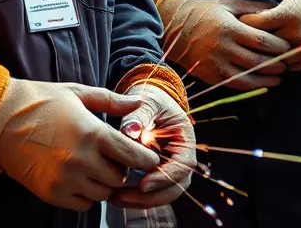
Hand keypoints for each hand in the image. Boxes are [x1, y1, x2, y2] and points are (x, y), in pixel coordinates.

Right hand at [0, 78, 159, 210]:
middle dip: (123, 169)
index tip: (150, 158)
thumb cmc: (43, 101)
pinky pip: (83, 204)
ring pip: (102, 193)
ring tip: (98, 166)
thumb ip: (111, 102)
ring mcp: (65, 179)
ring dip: (105, 182)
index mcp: (92, 133)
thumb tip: (138, 105)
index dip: (145, 158)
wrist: (1, 120)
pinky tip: (82, 177)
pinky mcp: (51, 193)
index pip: (131, 155)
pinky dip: (88, 194)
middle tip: (117, 158)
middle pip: (119, 177)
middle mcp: (81, 160)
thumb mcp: (79, 93)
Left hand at [109, 84, 195, 208]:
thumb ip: (139, 115)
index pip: (183, 166)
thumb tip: (130, 131)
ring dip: (141, 201)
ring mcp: (169, 166)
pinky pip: (151, 191)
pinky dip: (136, 197)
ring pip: (163, 194)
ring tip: (115, 198)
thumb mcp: (147, 101)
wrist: (148, 100)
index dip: (165, 178)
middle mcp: (181, 156)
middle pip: (175, 187)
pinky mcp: (156, 173)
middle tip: (123, 197)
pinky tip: (116, 195)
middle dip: (151, 197)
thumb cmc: (150, 99)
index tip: (143, 184)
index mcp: (185, 138)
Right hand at [159, 0, 290, 88]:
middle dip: (276, 63)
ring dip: (267, 78)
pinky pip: (235, 85)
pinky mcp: (210, 75)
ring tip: (280, 77)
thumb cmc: (208, 12)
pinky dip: (252, 86)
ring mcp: (216, 63)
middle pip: (257, 60)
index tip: (289, 46)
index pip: (261, 40)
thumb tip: (276, 9)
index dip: (278, 46)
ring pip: (248, 76)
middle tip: (288, 62)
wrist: (178, 27)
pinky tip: (263, 84)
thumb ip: (253, 6)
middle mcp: (223, 47)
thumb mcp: (230, 4)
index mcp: (230, 27)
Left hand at [232, 0, 300, 69]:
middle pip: (261, 43)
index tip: (241, 17)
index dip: (245, 21)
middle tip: (242, 32)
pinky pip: (284, 65)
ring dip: (262, 51)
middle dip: (250, 38)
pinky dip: (276, 58)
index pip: (256, 24)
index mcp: (288, 13)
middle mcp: (296, 33)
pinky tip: (272, 48)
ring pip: (271, 57)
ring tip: (255, 42)